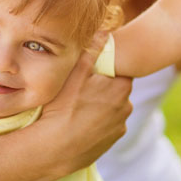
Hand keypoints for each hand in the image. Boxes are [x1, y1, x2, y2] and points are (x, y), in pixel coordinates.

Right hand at [39, 32, 132, 174]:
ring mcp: (120, 125)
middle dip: (102, 88)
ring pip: (112, 108)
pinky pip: (107, 125)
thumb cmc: (63, 109)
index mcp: (120, 87)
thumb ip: (91, 52)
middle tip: (80, 90)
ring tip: (77, 109)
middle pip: (116, 89)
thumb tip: (104, 32)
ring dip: (100, 106)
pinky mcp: (112, 141)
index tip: (89, 74)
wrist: (55, 149)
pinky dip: (97, 123)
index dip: (104, 70)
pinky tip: (80, 123)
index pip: (118, 71)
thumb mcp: (74, 75)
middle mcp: (126, 106)